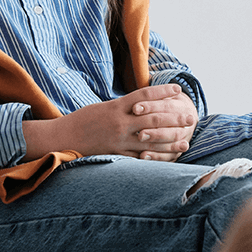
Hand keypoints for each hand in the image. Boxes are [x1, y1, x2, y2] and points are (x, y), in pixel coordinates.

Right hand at [21, 84, 196, 160]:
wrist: (61, 137)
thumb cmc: (82, 120)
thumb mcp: (103, 107)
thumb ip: (123, 108)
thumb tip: (143, 105)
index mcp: (116, 107)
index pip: (145, 96)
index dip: (164, 92)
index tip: (180, 91)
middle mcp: (120, 123)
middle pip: (154, 119)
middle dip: (174, 119)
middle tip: (191, 119)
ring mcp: (118, 141)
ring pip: (150, 141)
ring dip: (170, 142)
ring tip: (186, 141)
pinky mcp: (115, 155)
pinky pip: (138, 158)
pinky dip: (154, 159)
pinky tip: (167, 159)